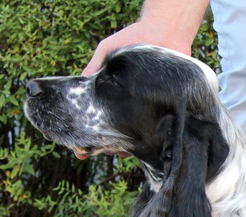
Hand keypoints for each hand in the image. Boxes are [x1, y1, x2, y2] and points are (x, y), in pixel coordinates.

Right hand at [77, 0, 207, 159]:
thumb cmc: (133, 41)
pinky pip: (158, 132)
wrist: (165, 34)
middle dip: (103, 148)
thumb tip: (78, 86)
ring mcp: (149, 115)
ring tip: (118, 151)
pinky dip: (151, 141)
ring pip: (136, 140)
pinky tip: (144, 146)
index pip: (96, 125)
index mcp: (113, 100)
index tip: (80, 151)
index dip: (88, 141)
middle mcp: (130, 111)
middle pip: (115, 138)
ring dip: (126, 148)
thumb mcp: (107, 53)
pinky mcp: (167, 113)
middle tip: (94, 152)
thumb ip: (93, 70)